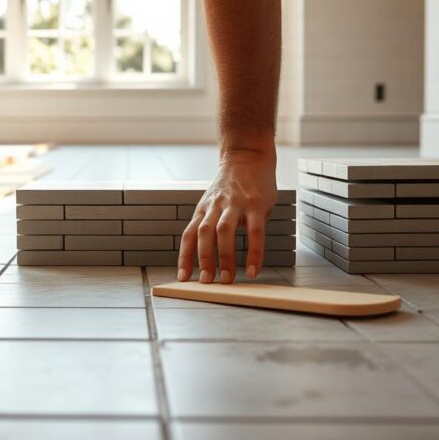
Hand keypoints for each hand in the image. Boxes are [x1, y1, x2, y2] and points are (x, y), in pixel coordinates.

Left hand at [177, 148, 276, 282]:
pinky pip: (255, 232)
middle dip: (204, 259)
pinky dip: (253, 253)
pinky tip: (253, 269)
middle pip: (204, 234)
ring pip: (224, 232)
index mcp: (203, 209)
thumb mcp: (215, 204)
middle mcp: (216, 207)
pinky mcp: (255, 204)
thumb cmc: (231, 186)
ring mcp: (235, 204)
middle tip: (206, 282)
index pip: (189, 235)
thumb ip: (213, 225)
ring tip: (228, 279)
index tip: (183, 278)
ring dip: (224, 257)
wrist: (247, 157)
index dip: (184, 257)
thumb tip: (214, 257)